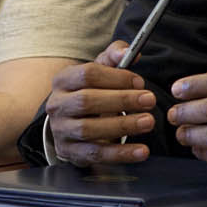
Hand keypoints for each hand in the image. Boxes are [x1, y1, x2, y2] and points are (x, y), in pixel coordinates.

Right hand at [42, 41, 158, 164]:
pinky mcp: (70, 152)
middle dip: (122, 100)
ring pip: (89, 129)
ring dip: (122, 126)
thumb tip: (129, 52)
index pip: (87, 74)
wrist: (68, 123)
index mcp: (63, 80)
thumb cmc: (89, 92)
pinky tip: (141, 151)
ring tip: (148, 122)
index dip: (116, 77)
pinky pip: (96, 154)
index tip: (140, 82)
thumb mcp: (98, 72)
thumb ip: (114, 58)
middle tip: (150, 100)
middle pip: (87, 101)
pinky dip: (120, 154)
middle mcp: (57, 105)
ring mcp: (61, 130)